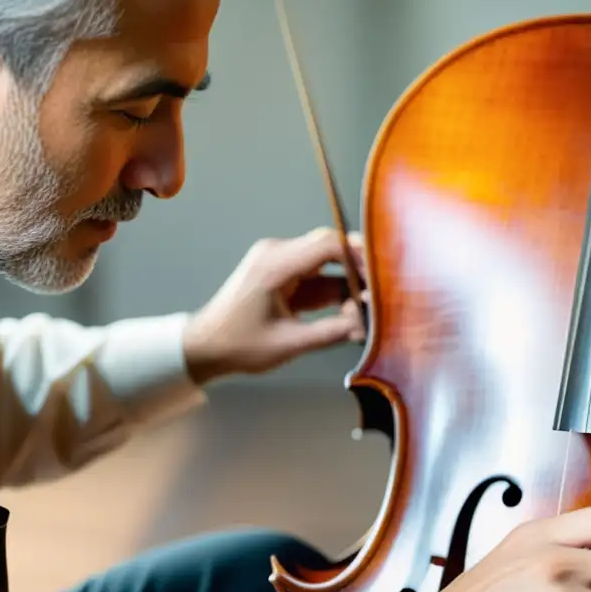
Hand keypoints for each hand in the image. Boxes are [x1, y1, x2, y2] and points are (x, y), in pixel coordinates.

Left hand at [183, 227, 365, 383]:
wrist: (206, 346)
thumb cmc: (239, 345)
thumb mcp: (288, 344)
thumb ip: (329, 332)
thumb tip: (364, 326)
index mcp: (275, 265)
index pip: (327, 245)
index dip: (359, 257)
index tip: (383, 276)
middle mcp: (278, 254)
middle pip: (330, 247)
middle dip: (359, 268)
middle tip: (384, 292)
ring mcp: (280, 262)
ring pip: (328, 262)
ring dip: (349, 282)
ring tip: (370, 308)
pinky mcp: (284, 275)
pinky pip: (319, 275)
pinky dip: (336, 290)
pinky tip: (352, 310)